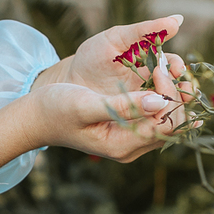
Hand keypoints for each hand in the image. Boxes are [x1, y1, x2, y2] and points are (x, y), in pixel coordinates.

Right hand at [28, 14, 193, 162]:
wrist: (36, 118)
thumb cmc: (55, 109)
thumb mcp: (85, 104)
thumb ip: (122, 106)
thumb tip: (159, 102)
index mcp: (121, 145)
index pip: (165, 125)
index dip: (170, 95)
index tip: (158, 68)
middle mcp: (130, 148)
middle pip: (173, 126)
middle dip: (177, 95)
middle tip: (165, 65)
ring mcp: (130, 142)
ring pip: (168, 123)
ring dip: (174, 96)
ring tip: (166, 68)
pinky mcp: (128, 131)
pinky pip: (157, 119)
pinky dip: (165, 99)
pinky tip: (166, 80)